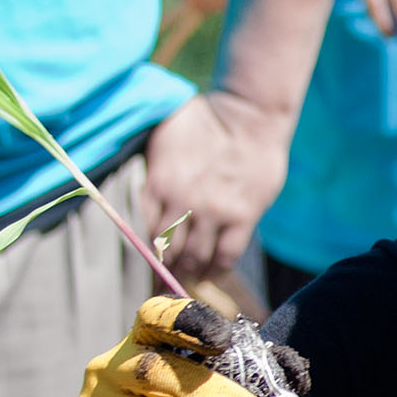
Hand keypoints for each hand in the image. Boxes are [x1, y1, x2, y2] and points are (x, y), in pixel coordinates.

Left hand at [135, 94, 293, 281]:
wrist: (248, 114)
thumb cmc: (206, 120)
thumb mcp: (166, 138)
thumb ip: (155, 170)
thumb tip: (150, 198)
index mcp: (158, 183)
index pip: (148, 232)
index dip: (152, 254)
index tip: (155, 265)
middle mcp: (181, 202)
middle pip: (168, 251)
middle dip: (168, 271)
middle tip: (169, 282)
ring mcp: (212, 211)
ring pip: (195, 258)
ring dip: (191, 273)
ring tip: (192, 279)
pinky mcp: (242, 216)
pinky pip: (226, 256)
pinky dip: (217, 269)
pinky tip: (214, 273)